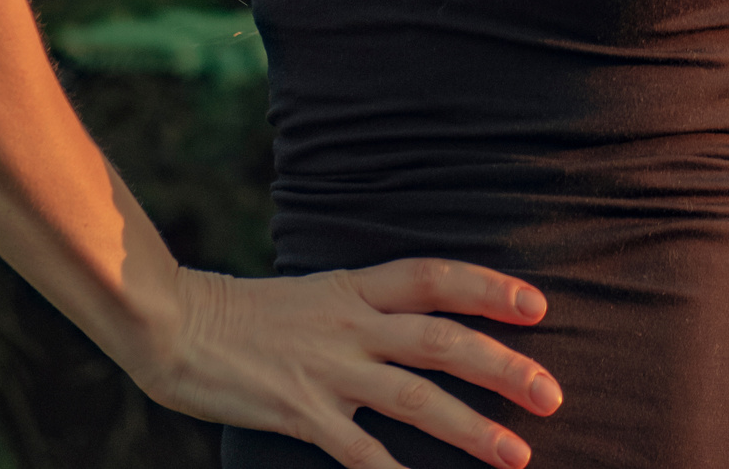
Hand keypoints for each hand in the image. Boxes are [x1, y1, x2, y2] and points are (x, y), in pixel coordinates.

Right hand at [144, 257, 561, 466]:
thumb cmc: (244, 314)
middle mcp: (351, 324)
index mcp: (355, 287)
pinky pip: (360, 452)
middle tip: (552, 392)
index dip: (489, 288)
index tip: (537, 305)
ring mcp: (329, 370)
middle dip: (503, 366)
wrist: (177, 324)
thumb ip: (361, 310)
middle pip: (443, 339)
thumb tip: (411, 323)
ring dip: (472, 427)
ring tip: (518, 451)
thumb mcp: (314, 295)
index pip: (436, 277)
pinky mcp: (301, 414)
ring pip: (417, 396)